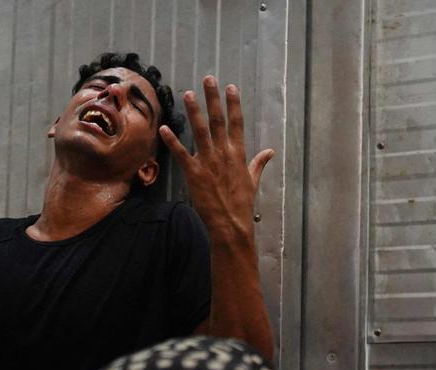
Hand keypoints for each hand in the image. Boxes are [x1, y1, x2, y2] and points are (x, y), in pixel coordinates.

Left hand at [159, 77, 273, 236]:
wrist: (231, 224)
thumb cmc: (241, 204)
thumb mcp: (252, 181)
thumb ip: (258, 163)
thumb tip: (269, 152)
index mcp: (238, 154)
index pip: (237, 123)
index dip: (233, 104)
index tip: (231, 87)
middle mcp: (224, 153)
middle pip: (218, 120)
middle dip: (213, 98)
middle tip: (208, 79)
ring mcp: (208, 162)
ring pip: (200, 131)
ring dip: (193, 111)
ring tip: (187, 93)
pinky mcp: (194, 173)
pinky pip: (182, 153)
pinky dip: (173, 140)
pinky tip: (165, 128)